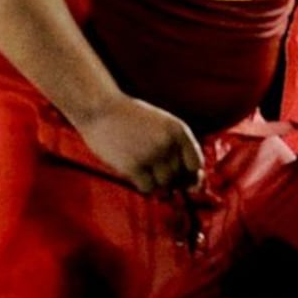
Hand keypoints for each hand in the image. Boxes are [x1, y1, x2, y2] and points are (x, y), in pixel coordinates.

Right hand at [81, 98, 204, 194]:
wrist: (100, 108)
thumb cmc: (131, 117)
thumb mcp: (162, 123)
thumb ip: (177, 146)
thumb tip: (193, 182)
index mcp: (179, 129)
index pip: (196, 163)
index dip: (189, 174)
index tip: (181, 176)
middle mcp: (168, 143)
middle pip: (180, 176)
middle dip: (171, 179)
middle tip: (156, 171)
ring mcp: (151, 155)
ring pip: (165, 185)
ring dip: (156, 183)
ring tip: (145, 170)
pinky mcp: (134, 166)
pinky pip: (148, 188)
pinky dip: (144, 186)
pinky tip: (136, 174)